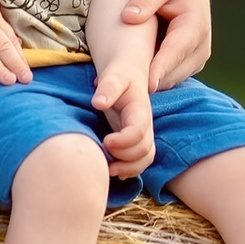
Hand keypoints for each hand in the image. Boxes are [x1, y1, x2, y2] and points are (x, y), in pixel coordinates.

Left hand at [92, 59, 154, 176]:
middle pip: (144, 149)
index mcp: (140, 110)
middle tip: (102, 151)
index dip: (124, 141)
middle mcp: (145, 125)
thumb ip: (107, 87)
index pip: (139, 131)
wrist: (128, 73)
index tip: (106, 141)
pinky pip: (140, 161)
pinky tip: (113, 170)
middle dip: (124, 157)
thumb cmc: (118, 74)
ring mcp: (143, 134)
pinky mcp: (136, 141)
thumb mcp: (113, 76)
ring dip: (128, 168)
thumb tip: (98, 103)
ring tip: (108, 169)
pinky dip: (129, 170)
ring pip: (145, 158)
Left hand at [118, 0, 212, 89]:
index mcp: (194, 25)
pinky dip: (148, 83)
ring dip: (147, 88)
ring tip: (118, 95)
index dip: (160, 69)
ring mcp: (194, 59)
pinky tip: (124, 86)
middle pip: (173, 73)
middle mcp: (200, 47)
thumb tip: (130, 17)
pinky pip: (167, 80)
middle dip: (150, 85)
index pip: (177, 51)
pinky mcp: (185, 65)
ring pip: (170, 81)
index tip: (144, 85)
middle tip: (121, 99)